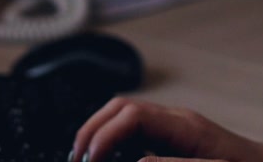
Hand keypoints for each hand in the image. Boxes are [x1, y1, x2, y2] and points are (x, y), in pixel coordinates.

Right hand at [71, 97, 262, 161]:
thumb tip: (135, 161)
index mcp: (185, 127)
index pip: (131, 115)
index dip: (104, 135)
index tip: (89, 160)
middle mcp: (177, 120)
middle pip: (121, 107)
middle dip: (93, 129)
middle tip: (77, 158)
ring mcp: (175, 126)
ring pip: (125, 114)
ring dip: (100, 132)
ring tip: (85, 158)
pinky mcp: (175, 138)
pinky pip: (136, 129)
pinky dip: (115, 140)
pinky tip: (108, 159)